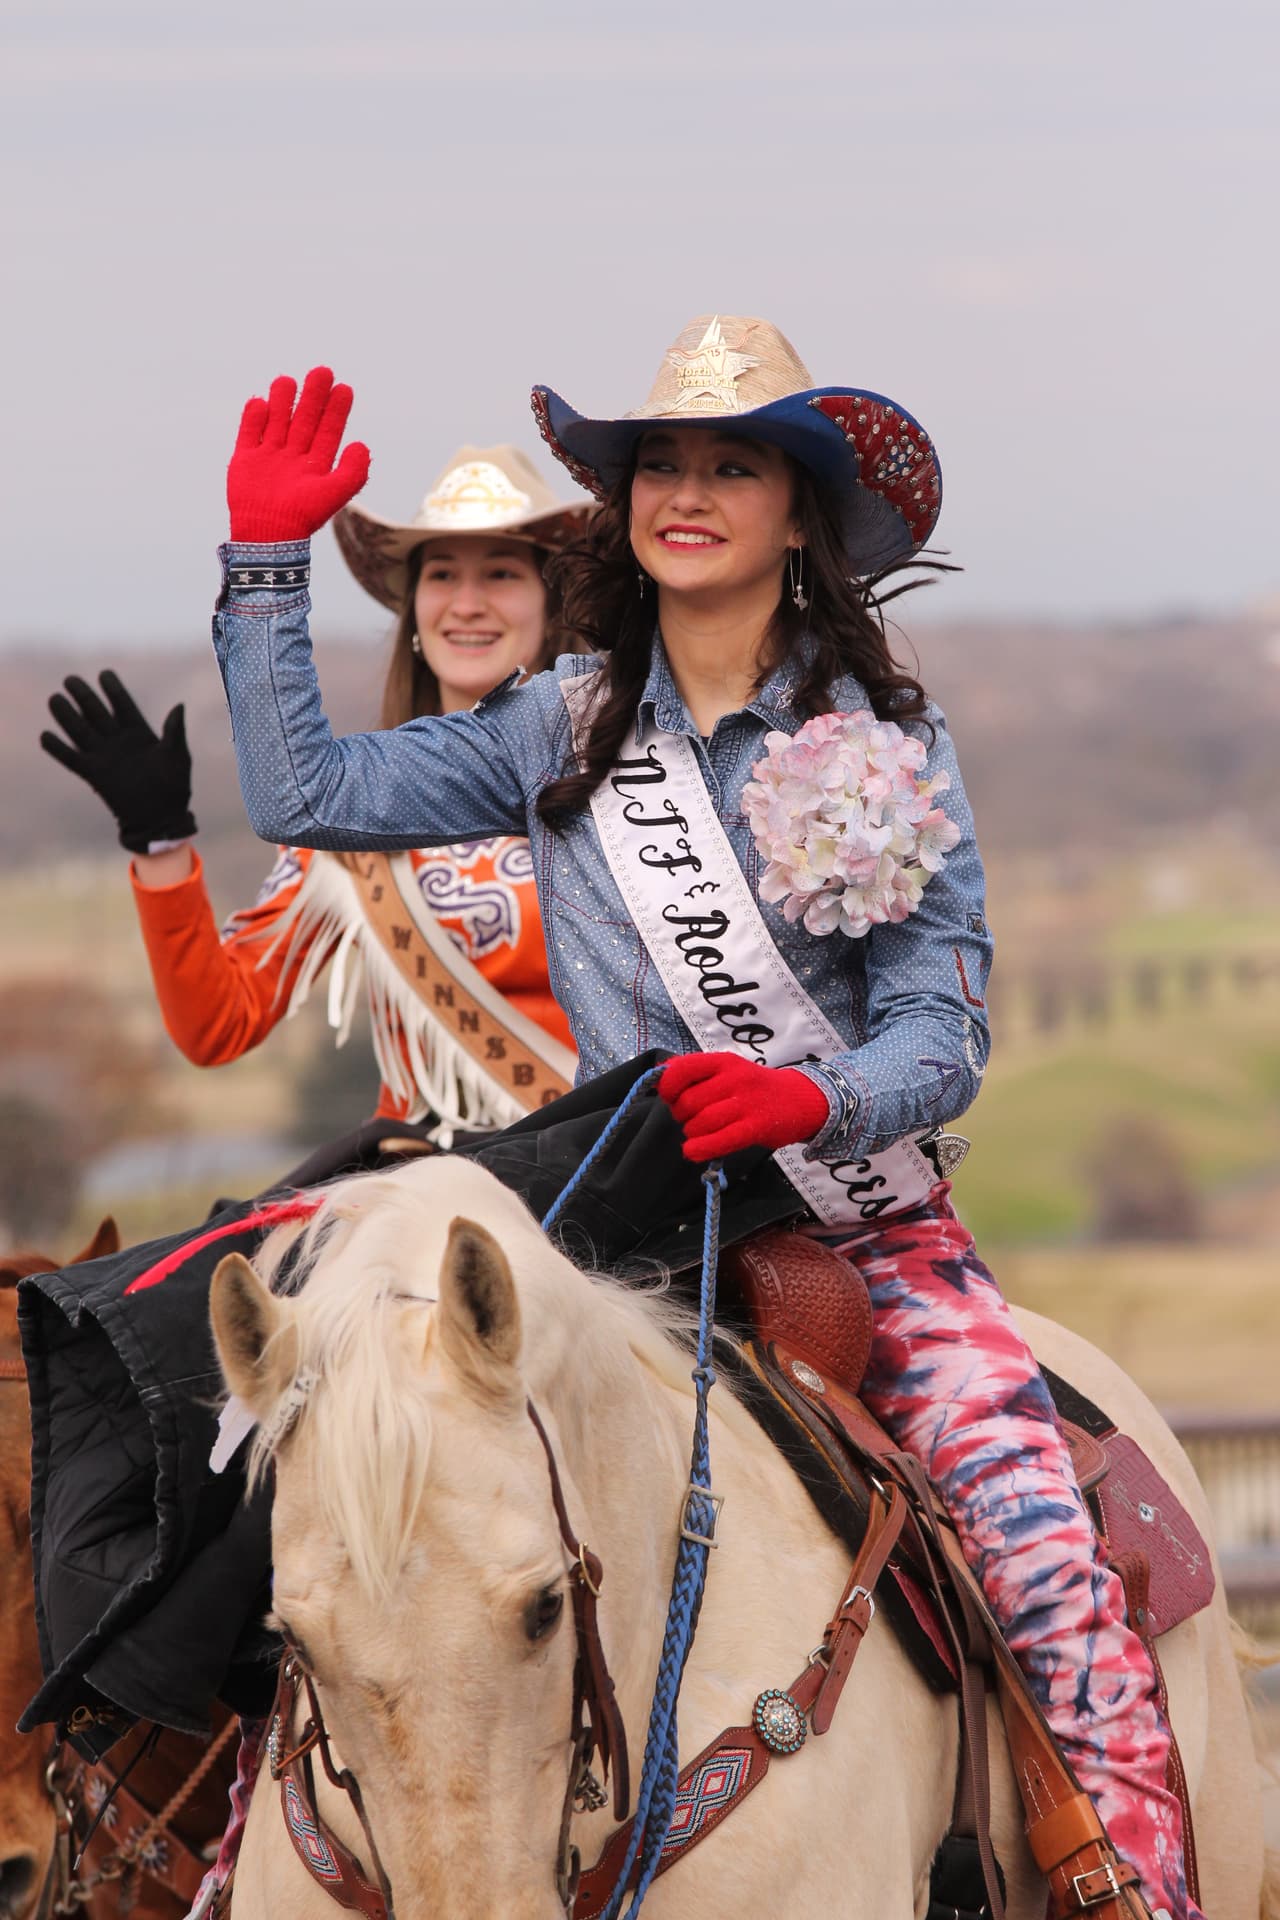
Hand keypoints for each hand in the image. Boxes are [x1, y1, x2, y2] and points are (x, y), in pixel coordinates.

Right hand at [40, 670, 196, 853]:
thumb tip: (179, 706)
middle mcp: (118, 741)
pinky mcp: (93, 775)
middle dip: (84, 696)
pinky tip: (45, 736)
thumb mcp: (178, 756)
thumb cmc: (174, 788)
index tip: (104, 674)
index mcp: (140, 733)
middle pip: (96, 713)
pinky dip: (58, 749)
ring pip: (80, 730)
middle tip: (70, 679)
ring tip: (54, 699)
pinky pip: (71, 759)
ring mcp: (104, 756)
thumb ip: (175, 732)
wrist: (161, 819)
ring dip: (66, 716)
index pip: (123, 705)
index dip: (113, 689)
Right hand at [227, 366, 370, 541]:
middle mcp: (294, 456)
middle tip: (323, 372)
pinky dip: (253, 417)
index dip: (336, 410)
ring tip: (288, 381)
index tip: (344, 388)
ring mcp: (269, 456)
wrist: (269, 533)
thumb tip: (362, 445)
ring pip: (277, 420)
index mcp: (316, 464)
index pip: (328, 430)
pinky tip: (260, 402)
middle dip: (313, 397)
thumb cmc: (304, 517)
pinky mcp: (246, 459)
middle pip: (304, 419)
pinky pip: (249, 433)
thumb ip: (353, 472)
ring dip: (283, 401)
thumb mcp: (334, 495)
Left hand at [658, 1052, 829, 1161]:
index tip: (670, 1098)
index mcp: (724, 1061)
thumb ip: (695, 1072)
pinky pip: (721, 1140)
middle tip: (689, 1119)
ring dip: (692, 1133)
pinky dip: (701, 1148)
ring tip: (698, 1134)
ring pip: (702, 1122)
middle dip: (680, 1115)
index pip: (682, 1070)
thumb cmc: (755, 1087)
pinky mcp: (757, 1127)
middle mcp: (734, 1078)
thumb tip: (658, 1072)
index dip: (667, 1087)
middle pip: (689, 1101)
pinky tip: (692, 1151)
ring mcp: (747, 1103)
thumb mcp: (727, 1070)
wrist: (800, 1099)